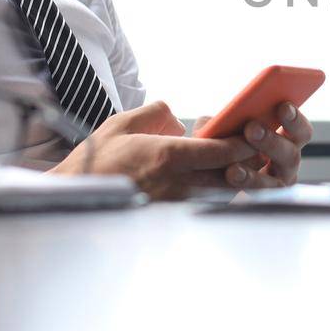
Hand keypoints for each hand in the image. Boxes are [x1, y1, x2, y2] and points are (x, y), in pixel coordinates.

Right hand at [53, 100, 285, 200]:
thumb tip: (176, 115)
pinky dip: (214, 194)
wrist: (72, 200)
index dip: (247, 143)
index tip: (257, 133)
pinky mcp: (169, 218)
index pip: (224, 151)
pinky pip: (203, 206)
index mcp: (168, 157)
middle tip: (253, 149)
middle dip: (247, 163)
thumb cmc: (95, 161)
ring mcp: (174, 205)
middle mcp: (176, 184)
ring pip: (221, 195)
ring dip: (233, 180)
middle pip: (232, 176)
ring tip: (235, 164)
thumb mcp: (121, 124)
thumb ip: (154, 113)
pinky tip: (211, 182)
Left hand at [191, 100, 312, 187]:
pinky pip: (257, 196)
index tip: (283, 107)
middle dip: (271, 141)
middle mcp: (287, 163)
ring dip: (254, 172)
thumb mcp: (221, 128)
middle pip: (291, 154)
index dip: (295, 119)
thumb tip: (221, 120)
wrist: (207, 176)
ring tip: (233, 167)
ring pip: (274, 181)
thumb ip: (223, 122)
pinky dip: (244, 185)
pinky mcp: (261, 200)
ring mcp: (276, 185)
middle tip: (252, 129)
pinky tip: (231, 176)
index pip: (300, 130)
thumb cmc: (221, 143)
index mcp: (286, 140)